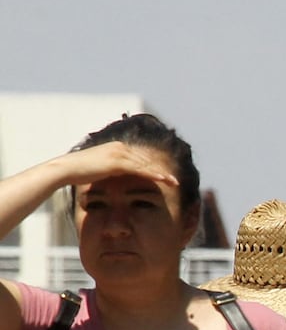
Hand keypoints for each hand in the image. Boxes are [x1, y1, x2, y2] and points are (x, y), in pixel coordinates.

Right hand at [64, 140, 178, 193]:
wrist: (66, 169)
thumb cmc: (79, 171)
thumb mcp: (99, 169)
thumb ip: (110, 169)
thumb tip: (115, 174)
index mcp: (116, 147)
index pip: (140, 158)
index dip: (153, 167)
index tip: (165, 176)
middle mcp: (119, 147)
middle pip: (146, 160)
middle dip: (161, 170)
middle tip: (175, 180)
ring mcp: (118, 153)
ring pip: (146, 164)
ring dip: (162, 174)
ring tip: (175, 182)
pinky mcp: (117, 162)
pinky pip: (140, 169)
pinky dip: (153, 175)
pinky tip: (164, 180)